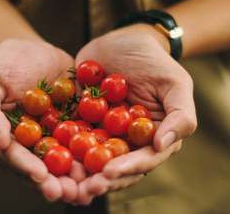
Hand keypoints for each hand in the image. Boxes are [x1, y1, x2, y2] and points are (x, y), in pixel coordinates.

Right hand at [0, 39, 79, 200]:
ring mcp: (48, 140)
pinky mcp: (68, 130)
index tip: (40, 176)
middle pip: (37, 168)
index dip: (25, 168)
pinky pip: (79, 145)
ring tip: (87, 188)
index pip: (11, 157)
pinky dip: (90, 156)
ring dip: (73, 178)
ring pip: (60, 163)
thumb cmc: (4, 64)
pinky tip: (103, 164)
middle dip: (52, 183)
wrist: (35, 50)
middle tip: (68, 193)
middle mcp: (24, 146)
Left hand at [74, 26, 196, 202]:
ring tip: (65, 183)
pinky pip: (70, 138)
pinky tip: (50, 156)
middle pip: (115, 167)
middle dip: (100, 179)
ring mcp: (103, 133)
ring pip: (92, 159)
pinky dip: (62, 149)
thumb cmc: (152, 60)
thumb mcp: (174, 82)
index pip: (143, 160)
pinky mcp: (82, 122)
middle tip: (84, 188)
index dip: (127, 169)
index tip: (109, 173)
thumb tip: (163, 146)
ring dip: (80, 173)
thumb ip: (180, 115)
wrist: (120, 41)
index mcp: (153, 137)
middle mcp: (128, 140)